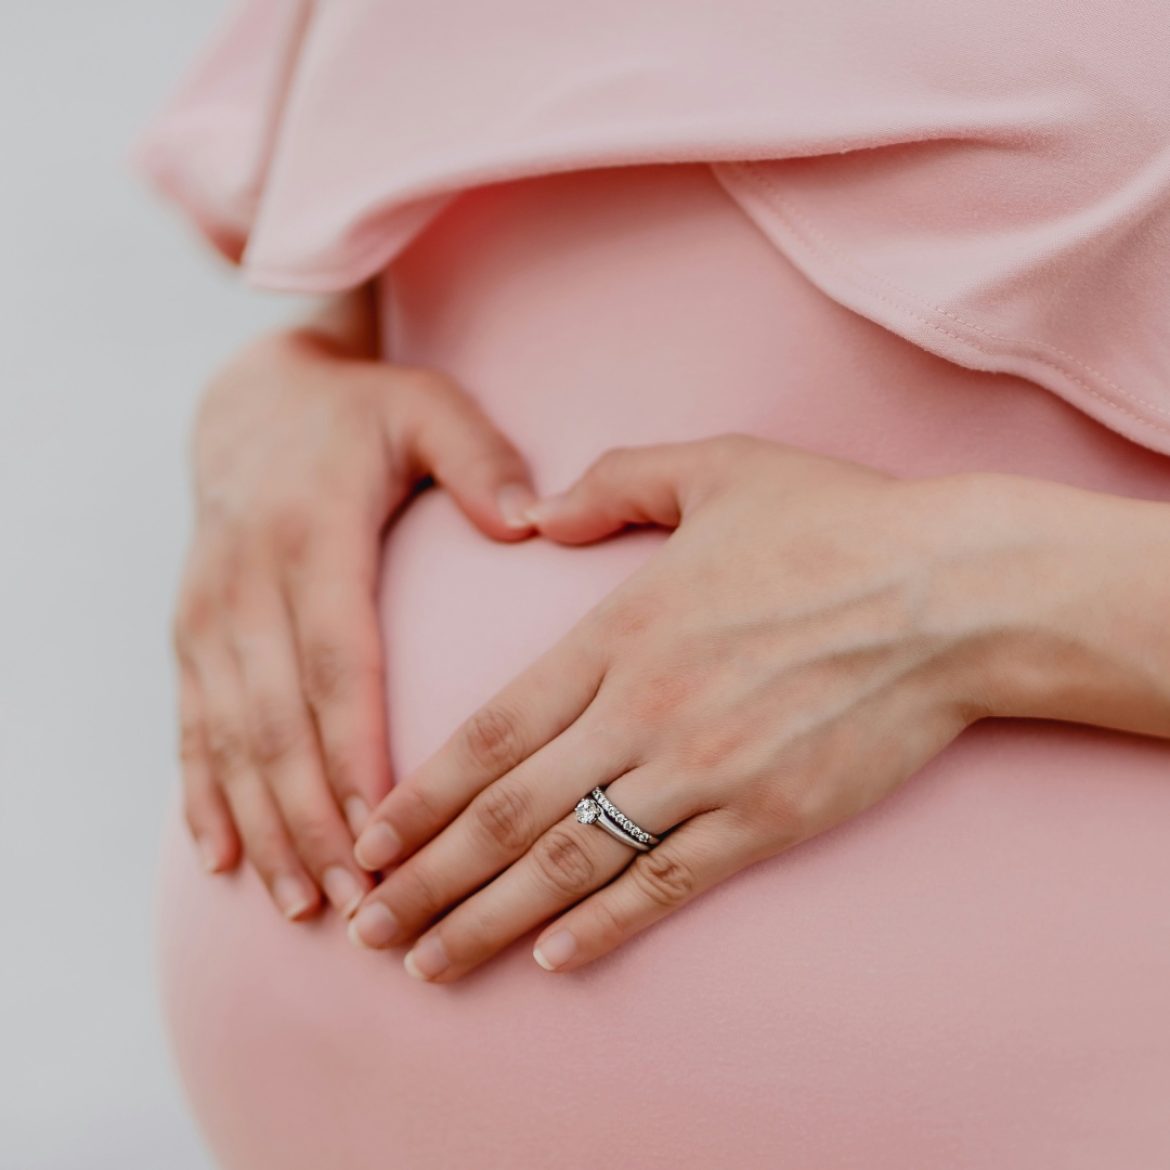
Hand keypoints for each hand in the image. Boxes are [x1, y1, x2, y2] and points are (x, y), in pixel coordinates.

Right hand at [173, 323, 537, 919]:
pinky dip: (203, 797)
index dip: (355, 751)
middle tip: (362, 901)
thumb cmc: (360, 415)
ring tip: (306, 903)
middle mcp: (247, 584)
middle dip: (315, 819)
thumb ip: (480, 461)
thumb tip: (532, 521)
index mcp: (313, 537)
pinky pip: (190, 726)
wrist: (251, 401)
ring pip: (229, 739)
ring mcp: (209, 615)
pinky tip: (221, 861)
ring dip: (265, 827)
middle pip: (278, 722)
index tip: (387, 829)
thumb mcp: (426, 410)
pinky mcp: (191, 635)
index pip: (338, 663)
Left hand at [347, 434, 1013, 979]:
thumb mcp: (716, 467)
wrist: (951, 594)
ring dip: (490, 920)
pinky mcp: (767, 818)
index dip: (421, 795)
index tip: (369, 838)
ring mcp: (705, 772)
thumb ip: (613, 482)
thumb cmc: (835, 523)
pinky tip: (554, 960)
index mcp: (619, 633)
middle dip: (427, 878)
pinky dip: (605, 926)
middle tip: (364, 925)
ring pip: (572, 863)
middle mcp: (644, 711)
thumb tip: (539, 512)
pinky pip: (667, 884)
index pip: (491, 731)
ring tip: (429, 963)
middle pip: (508, 813)